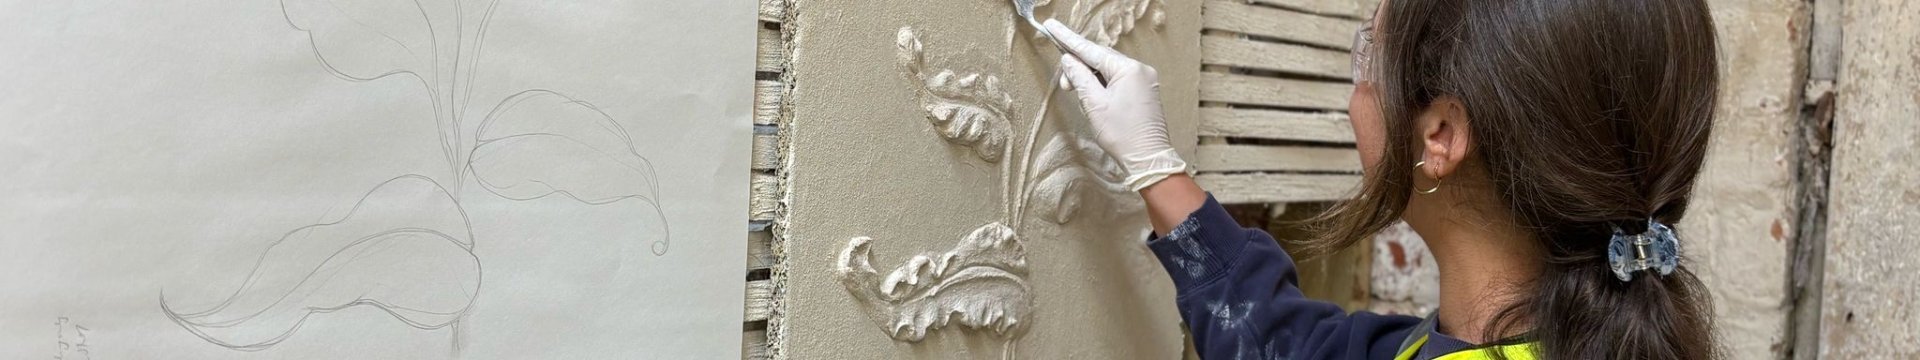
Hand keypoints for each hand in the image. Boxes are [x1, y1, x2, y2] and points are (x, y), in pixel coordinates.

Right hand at [1044, 19, 1188, 191]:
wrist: (1148, 159)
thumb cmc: (1122, 134)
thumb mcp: (1094, 104)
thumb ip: (1079, 77)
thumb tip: (1069, 60)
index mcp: (1129, 69)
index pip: (1092, 49)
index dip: (1069, 39)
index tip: (1051, 26)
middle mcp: (1140, 69)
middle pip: (1101, 58)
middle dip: (1079, 67)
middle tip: (1064, 83)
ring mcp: (1144, 80)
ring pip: (1109, 69)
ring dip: (1090, 78)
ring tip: (1077, 93)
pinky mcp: (1144, 91)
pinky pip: (1118, 79)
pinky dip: (1102, 84)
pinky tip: (1092, 95)